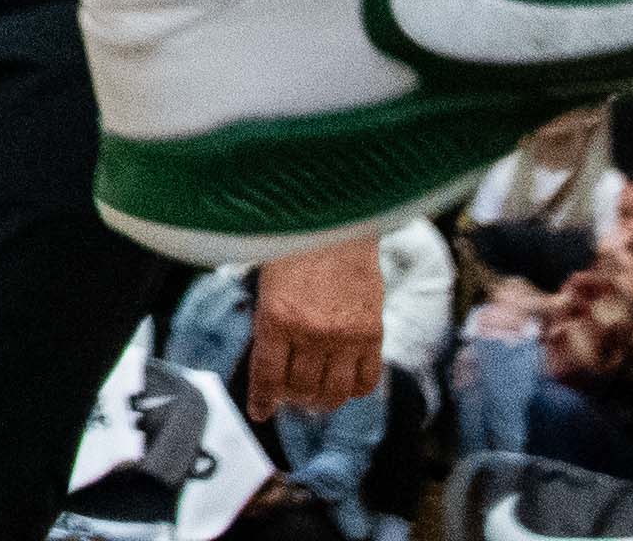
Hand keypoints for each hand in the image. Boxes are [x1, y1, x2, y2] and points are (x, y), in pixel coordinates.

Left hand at [245, 237, 383, 419]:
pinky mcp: (372, 333)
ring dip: (323, 401)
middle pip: (301, 389)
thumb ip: (270, 323)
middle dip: (292, 400)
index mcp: (276, 318)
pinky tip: (346, 387)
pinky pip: (367, 379)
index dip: (262, 400)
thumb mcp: (268, 284)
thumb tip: (270, 364)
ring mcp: (344, 336)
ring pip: (334, 392)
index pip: (267, 376)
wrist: (337, 221)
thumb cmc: (295, 246)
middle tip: (291, 399)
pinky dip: (356, 391)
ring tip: (316, 399)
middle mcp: (310, 333)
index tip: (260, 412)